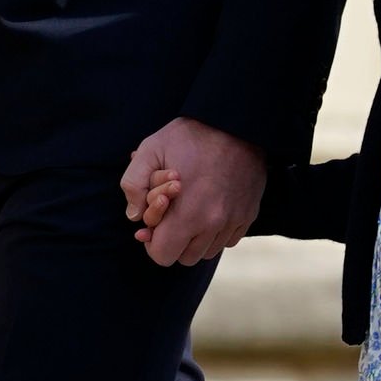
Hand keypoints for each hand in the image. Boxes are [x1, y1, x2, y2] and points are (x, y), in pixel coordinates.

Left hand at [119, 119, 261, 265]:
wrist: (236, 122)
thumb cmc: (190, 136)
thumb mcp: (150, 149)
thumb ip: (132, 185)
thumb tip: (133, 216)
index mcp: (187, 214)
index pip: (163, 256)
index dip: (153, 242)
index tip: (154, 225)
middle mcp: (213, 224)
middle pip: (185, 258)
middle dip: (173, 241)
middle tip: (171, 216)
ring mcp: (234, 221)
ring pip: (207, 252)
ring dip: (195, 239)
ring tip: (190, 211)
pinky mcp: (248, 215)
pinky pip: (228, 240)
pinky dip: (216, 232)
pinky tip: (209, 209)